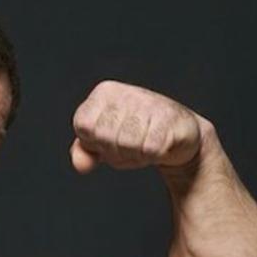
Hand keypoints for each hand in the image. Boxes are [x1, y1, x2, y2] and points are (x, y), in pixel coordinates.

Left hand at [70, 80, 202, 172]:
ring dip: (134, 154)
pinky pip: (149, 149)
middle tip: (129, 143)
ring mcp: (148, 103)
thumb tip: (79, 164)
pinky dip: (152, 155)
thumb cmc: (134, 137)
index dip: (94, 141)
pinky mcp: (169, 118)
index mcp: (104, 93)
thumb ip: (83, 152)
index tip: (108, 138)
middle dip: (115, 151)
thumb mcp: (102, 144)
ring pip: (126, 144)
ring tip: (144, 143)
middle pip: (105, 137)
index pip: (83, 125)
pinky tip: (159, 144)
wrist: (177, 136)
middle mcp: (125, 92)